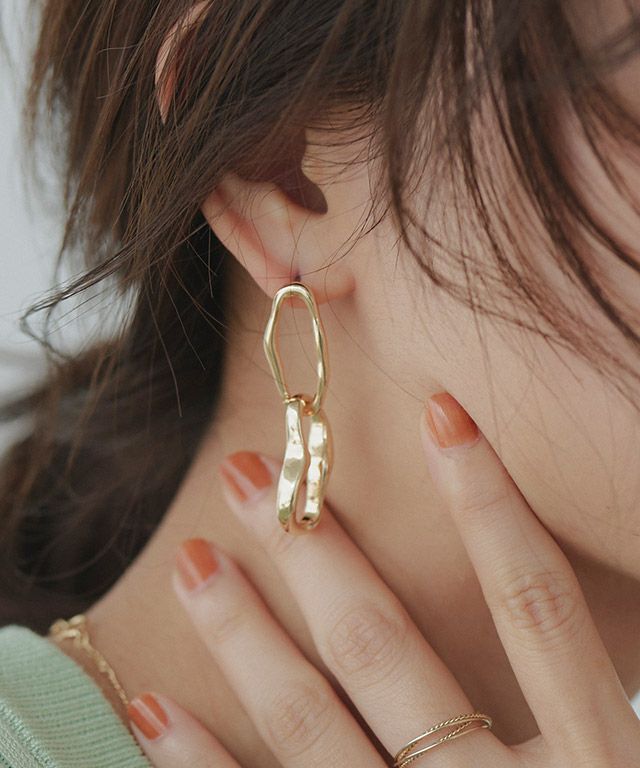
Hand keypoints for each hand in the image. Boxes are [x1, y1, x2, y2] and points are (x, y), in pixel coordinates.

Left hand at [127, 392, 639, 766]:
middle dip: (320, 557)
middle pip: (393, 657)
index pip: (534, 606)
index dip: (490, 503)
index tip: (440, 413)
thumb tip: (545, 605)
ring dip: (247, 641)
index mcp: (599, 766)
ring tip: (192, 561)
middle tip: (253, 477)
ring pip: (317, 734)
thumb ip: (585, 688)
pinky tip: (149, 707)